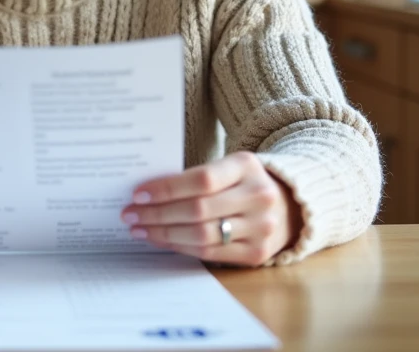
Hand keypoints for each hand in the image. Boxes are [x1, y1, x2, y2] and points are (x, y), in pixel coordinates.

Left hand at [121, 151, 301, 266]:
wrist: (289, 205)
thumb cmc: (243, 182)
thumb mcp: (228, 166)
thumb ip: (196, 176)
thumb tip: (145, 191)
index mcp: (247, 166)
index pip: (201, 179)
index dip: (166, 188)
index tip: (138, 193)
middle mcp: (258, 197)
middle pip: (198, 210)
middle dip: (157, 214)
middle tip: (130, 214)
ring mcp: (261, 228)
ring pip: (202, 235)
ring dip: (163, 233)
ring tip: (139, 228)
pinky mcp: (257, 253)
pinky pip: (210, 253)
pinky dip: (180, 247)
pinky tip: (161, 239)